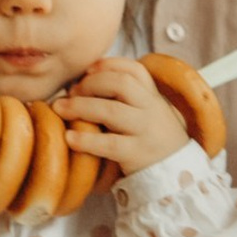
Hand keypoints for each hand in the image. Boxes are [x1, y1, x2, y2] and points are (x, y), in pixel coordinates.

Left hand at [54, 57, 188, 175]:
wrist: (176, 172)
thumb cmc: (149, 138)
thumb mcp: (145, 113)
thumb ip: (124, 98)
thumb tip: (81, 83)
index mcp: (152, 96)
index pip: (135, 69)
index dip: (109, 65)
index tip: (87, 70)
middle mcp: (151, 109)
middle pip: (121, 83)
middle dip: (91, 83)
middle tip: (71, 92)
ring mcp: (146, 130)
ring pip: (112, 111)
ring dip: (81, 107)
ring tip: (60, 109)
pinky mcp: (137, 153)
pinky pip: (109, 143)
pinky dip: (86, 139)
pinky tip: (70, 138)